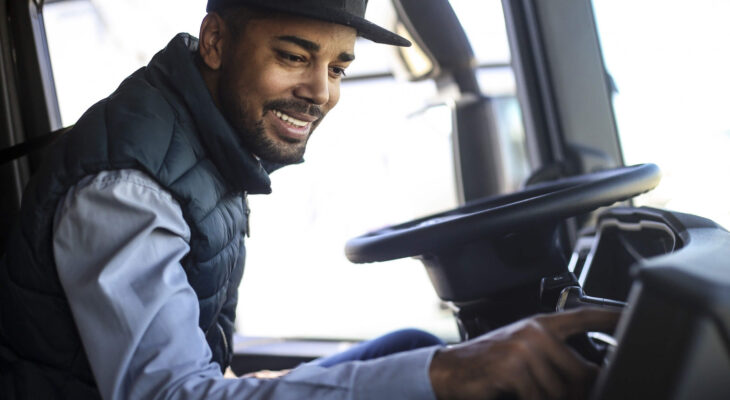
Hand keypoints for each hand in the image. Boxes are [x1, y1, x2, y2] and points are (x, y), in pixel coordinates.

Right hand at [429, 308, 619, 399]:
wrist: (450, 370)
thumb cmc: (488, 364)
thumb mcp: (523, 353)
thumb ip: (554, 358)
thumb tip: (591, 379)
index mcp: (540, 325)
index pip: (585, 317)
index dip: (613, 319)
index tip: (635, 320)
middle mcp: (535, 332)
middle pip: (582, 371)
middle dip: (578, 393)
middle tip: (566, 395)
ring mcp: (524, 349)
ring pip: (562, 391)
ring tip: (534, 394)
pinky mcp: (513, 368)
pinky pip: (540, 398)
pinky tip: (521, 396)